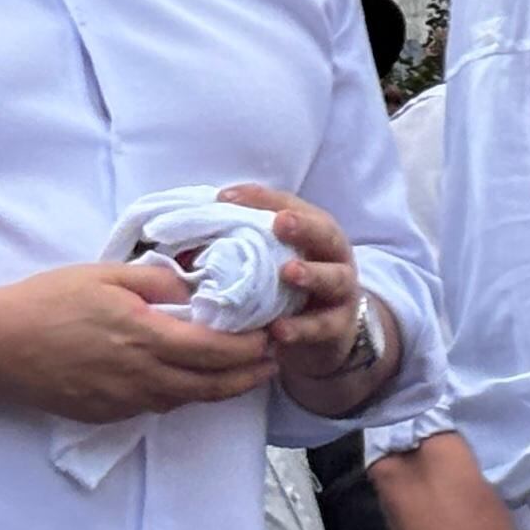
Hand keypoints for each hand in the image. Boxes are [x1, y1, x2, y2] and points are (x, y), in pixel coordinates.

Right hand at [0, 261, 277, 422]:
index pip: (217, 349)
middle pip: (213, 384)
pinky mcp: (106, 413)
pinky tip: (193, 380)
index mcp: (146, 336)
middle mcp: (141, 376)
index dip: (252, 347)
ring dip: (222, 388)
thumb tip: (195, 289)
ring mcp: (123, 400)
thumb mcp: (106, 275)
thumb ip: (158, 281)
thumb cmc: (48, 301)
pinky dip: (184, 394)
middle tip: (275, 360)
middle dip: (250, 373)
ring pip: (188, 399)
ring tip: (246, 372)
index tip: (272, 334)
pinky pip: (158, 406)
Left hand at [217, 184, 378, 388]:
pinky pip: (323, 327)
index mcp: (313, 233)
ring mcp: (341, 293)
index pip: (290, 206)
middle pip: (326, 234)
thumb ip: (241, 243)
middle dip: (304, 227)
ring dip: (312, 275)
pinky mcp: (339, 327)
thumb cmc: (288, 288)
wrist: (327, 332)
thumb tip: (188, 232)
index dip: (262, 199)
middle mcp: (333, 257)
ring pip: (334, 279)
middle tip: (281, 223)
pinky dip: (302, 328)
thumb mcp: (269, 261)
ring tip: (287, 273)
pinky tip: (278, 331)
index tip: (226, 198)